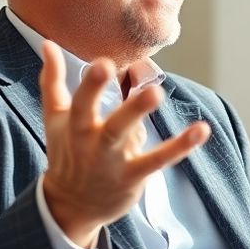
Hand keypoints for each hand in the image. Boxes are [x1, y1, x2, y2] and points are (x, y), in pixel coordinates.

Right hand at [38, 40, 209, 246]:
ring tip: (158, 93)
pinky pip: (158, 159)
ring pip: (127, 136)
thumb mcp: (54, 118)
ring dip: (141, 115)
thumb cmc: (67, 152)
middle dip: (115, 100)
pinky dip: (180, 146)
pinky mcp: (133, 175)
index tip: (103, 62)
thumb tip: (48, 43)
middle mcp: (91, 143)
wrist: (71, 205)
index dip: (90, 84)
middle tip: (128, 76)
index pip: (79, 102)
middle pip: (104, 120)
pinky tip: (201, 129)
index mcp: (73, 126)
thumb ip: (52, 81)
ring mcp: (112, 161)